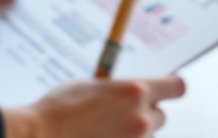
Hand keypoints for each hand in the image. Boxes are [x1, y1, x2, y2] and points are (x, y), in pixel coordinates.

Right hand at [1, 76, 186, 137]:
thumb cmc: (58, 109)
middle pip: (161, 115)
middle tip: (120, 114)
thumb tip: (126, 91)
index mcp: (135, 90)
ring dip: (132, 134)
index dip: (172, 87)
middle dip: (145, 114)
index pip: (177, 87)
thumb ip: (116, 88)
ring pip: (146, 136)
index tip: (167, 88)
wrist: (40, 136)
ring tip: (103, 130)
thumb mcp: (90, 85)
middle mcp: (141, 117)